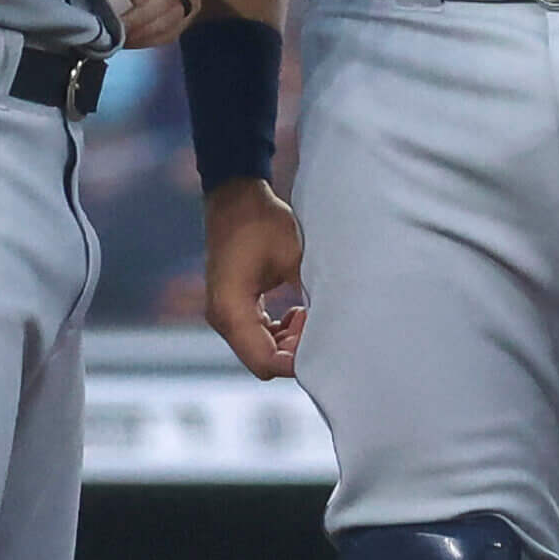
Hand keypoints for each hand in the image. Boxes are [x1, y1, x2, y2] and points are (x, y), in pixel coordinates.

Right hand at [203, 178, 304, 379]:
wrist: (235, 197)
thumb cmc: (262, 222)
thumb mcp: (294, 257)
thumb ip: (311, 296)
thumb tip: (336, 326)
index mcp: (231, 310)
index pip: (267, 362)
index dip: (298, 359)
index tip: (322, 334)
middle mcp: (221, 319)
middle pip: (263, 361)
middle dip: (295, 350)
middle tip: (318, 319)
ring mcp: (223, 315)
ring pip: (260, 351)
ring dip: (288, 341)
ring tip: (308, 311)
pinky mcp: (230, 308)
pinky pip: (256, 336)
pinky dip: (278, 332)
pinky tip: (296, 311)